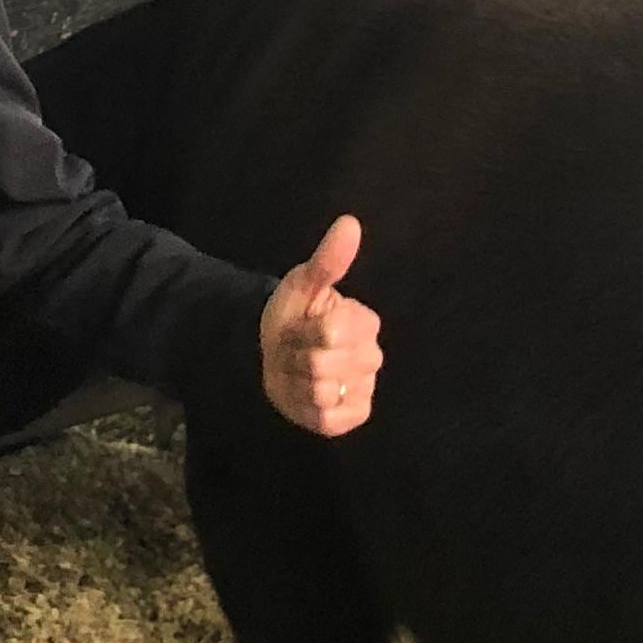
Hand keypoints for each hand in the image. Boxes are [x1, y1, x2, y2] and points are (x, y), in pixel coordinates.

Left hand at [261, 214, 381, 437]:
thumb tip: (349, 223)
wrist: (270, 352)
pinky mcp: (353, 415)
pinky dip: (307, 409)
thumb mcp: (303, 284)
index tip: (300, 325)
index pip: (330, 332)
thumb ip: (328, 260)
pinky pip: (329, 419)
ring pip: (321, 391)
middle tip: (294, 349)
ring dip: (295, 381)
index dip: (303, 331)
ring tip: (296, 371)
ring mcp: (364, 388)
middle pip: (323, 364)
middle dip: (296, 356)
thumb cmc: (292, 315)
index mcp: (364, 322)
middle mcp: (371, 357)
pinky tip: (304, 395)